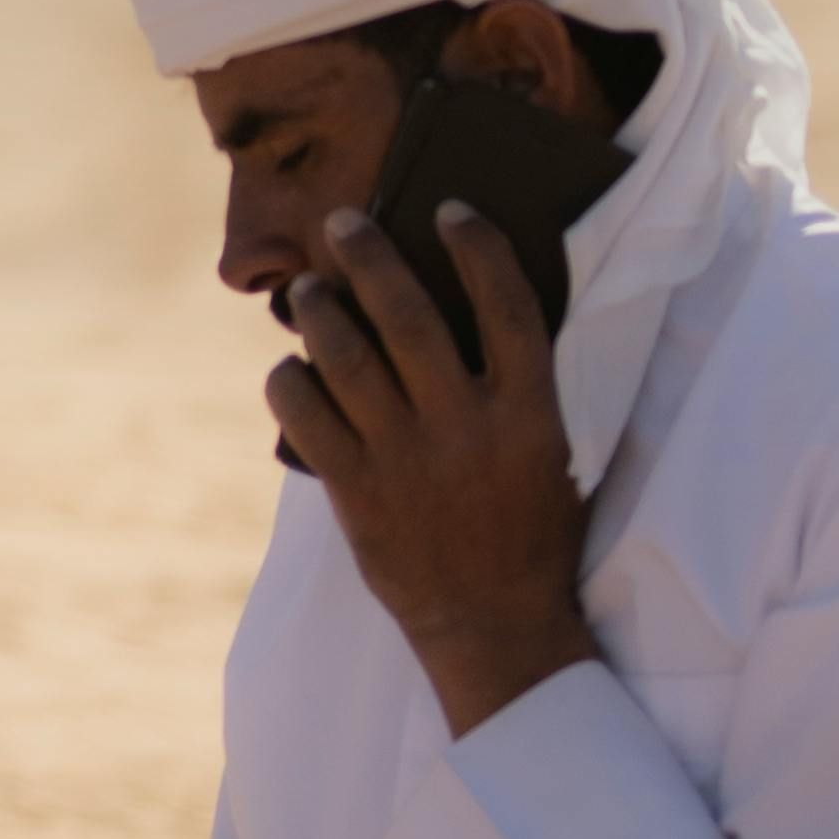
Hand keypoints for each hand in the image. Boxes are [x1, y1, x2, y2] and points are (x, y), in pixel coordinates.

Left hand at [269, 192, 594, 741]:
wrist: (497, 628)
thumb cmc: (529, 535)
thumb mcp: (549, 456)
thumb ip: (516, 391)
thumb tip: (468, 312)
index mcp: (529, 414)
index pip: (509, 307)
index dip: (480, 250)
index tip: (452, 210)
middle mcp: (466, 426)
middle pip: (409, 314)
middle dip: (369, 255)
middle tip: (342, 222)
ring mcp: (407, 459)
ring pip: (345, 355)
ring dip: (318, 310)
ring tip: (307, 290)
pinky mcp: (357, 492)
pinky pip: (305, 414)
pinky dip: (289, 381)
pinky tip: (289, 369)